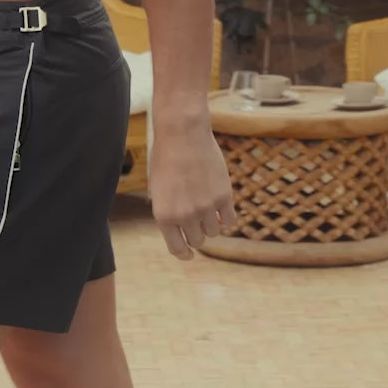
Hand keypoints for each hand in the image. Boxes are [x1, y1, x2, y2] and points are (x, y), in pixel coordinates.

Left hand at [148, 125, 236, 260]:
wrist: (182, 134)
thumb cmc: (166, 158)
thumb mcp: (157, 188)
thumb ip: (166, 211)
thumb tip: (175, 230)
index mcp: (164, 216)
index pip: (177, 249)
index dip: (184, 254)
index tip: (188, 254)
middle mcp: (185, 216)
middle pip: (198, 240)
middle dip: (197, 233)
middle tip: (197, 221)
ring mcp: (206, 207)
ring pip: (214, 231)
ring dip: (212, 223)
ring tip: (208, 208)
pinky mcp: (224, 197)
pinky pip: (231, 221)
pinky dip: (227, 218)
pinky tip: (223, 209)